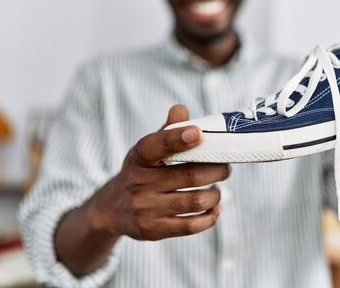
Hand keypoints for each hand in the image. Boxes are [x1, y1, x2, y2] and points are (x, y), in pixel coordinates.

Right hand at [92, 104, 229, 240]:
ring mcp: (146, 208)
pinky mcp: (154, 229)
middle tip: (227, 167)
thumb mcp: (147, 150)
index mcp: (139, 158)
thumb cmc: (141, 171)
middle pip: (191, 175)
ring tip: (218, 188)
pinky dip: (210, 217)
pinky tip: (215, 208)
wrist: (113, 208)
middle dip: (217, 170)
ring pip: (195, 201)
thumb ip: (167, 131)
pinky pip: (190, 226)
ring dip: (215, 194)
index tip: (198, 133)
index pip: (156, 146)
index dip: (178, 138)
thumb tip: (181, 109)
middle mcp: (140, 183)